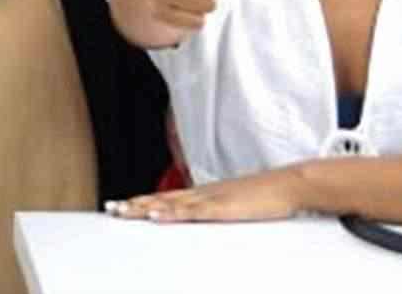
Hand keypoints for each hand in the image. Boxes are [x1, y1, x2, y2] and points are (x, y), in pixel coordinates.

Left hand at [107, 167, 306, 222]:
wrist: (290, 184)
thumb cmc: (267, 196)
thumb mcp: (237, 205)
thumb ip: (219, 210)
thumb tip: (205, 217)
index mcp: (206, 193)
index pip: (168, 197)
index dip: (144, 201)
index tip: (124, 205)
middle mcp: (203, 193)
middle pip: (162, 198)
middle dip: (136, 204)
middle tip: (111, 209)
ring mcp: (212, 198)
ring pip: (171, 203)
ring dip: (145, 207)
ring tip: (123, 211)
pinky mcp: (223, 207)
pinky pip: (193, 211)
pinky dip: (172, 213)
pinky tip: (157, 215)